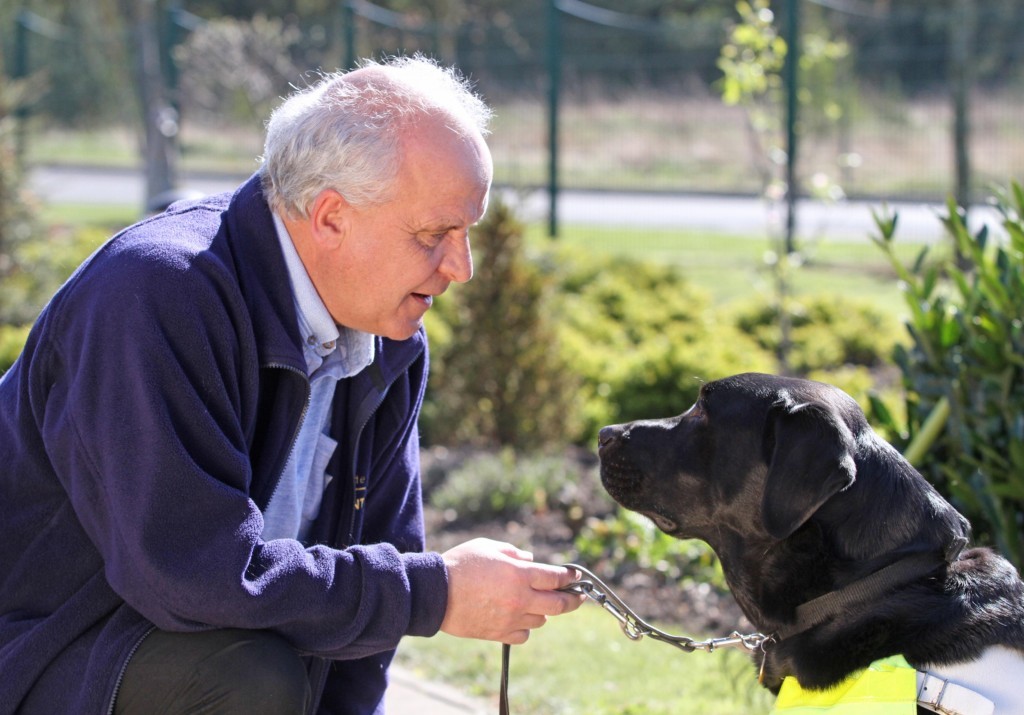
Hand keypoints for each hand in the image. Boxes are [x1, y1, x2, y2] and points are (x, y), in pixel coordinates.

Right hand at [439, 537, 584, 643]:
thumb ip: (513, 553)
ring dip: (543, 611)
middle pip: (559, 604)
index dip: (569, 577)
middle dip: (574, 600)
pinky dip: (525, 626)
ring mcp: (511, 618)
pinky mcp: (499, 633)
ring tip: (535, 603)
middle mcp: (520, 598)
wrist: (435, 594)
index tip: (575, 576)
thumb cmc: (460, 565)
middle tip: (579, 598)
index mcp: (519, 574)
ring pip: (542, 619)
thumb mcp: (488, 547)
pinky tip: (518, 618)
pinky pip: (524, 634)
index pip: (556, 577)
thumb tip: (530, 560)